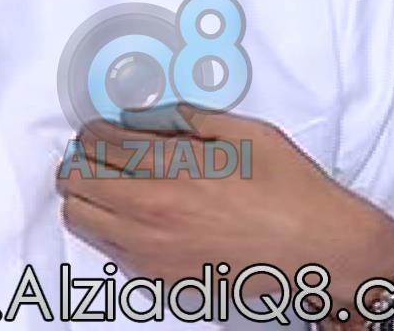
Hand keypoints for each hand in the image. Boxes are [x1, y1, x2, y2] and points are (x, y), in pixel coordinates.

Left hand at [55, 104, 393, 316]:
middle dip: (80, 160)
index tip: (100, 129)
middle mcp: (153, 211)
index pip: (98, 144)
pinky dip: (107, 227)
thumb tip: (148, 116)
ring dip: (85, 195)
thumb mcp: (244, 132)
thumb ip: (188, 118)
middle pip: (74, 180)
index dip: (92, 131)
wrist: (319, 249)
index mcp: (173, 168)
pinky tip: (134, 216)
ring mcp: (152, 249)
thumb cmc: (290, 191)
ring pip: (79, 218)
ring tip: (109, 184)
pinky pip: (106, 249)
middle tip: (99, 153)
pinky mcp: (160, 276)